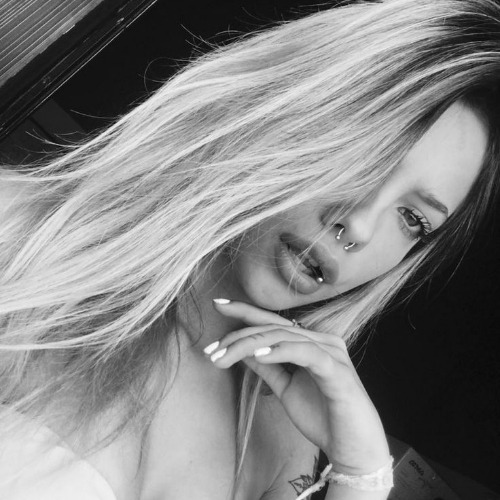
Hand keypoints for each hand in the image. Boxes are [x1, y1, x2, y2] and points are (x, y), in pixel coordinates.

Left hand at [207, 299, 390, 475]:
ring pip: (284, 337)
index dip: (245, 311)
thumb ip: (267, 366)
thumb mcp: (285, 388)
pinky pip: (305, 353)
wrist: (354, 449)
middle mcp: (322, 341)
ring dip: (250, 345)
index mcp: (311, 342)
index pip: (273, 322)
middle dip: (238, 336)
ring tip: (224, 356)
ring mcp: (331, 352)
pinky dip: (281, 351)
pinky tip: (259, 355)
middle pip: (273, 328)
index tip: (217, 304)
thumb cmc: (322, 416)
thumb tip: (242, 349)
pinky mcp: (337, 370)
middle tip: (211, 350)